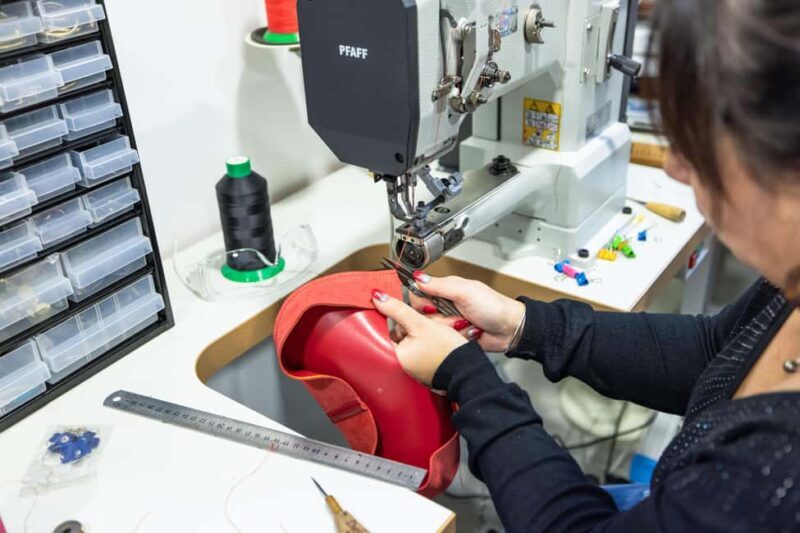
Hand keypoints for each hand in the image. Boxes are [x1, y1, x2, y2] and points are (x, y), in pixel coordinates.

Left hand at [371, 289, 466, 386]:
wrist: (471, 370)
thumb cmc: (447, 351)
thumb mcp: (420, 323)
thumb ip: (398, 310)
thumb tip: (378, 297)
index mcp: (398, 356)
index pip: (392, 330)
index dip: (404, 319)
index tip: (414, 314)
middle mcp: (406, 365)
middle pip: (407, 335)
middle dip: (419, 325)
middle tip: (434, 323)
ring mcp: (419, 369)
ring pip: (419, 340)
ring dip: (430, 332)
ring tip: (443, 331)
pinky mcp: (432, 369)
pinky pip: (429, 349)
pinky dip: (436, 342)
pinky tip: (446, 339)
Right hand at [410, 272, 524, 352]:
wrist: (509, 329)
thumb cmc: (493, 306)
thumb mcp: (465, 291)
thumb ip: (440, 285)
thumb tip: (418, 277)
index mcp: (445, 290)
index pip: (418, 294)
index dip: (422, 303)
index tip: (432, 306)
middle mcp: (444, 305)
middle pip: (422, 314)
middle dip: (440, 317)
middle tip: (456, 314)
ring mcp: (448, 322)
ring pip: (432, 328)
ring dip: (451, 327)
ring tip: (466, 323)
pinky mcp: (452, 336)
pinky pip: (443, 340)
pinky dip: (456, 336)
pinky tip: (468, 332)